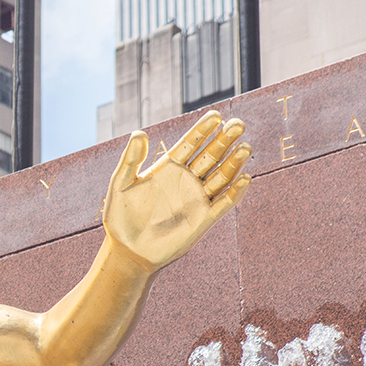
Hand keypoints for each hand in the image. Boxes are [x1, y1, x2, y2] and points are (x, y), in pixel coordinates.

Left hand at [103, 111, 250, 271]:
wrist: (127, 250)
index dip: (203, 129)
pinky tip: (244, 179)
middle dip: (224, 140)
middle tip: (237, 124)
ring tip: (244, 147)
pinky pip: (223, 203)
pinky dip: (235, 192)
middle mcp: (187, 179)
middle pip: (210, 155)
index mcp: (168, 167)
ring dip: (233, 162)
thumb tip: (139, 133)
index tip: (215, 115)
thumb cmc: (121, 216)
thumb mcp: (120, 184)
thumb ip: (130, 160)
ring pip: (221, 176)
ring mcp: (197, 198)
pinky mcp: (204, 218)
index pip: (190, 143)